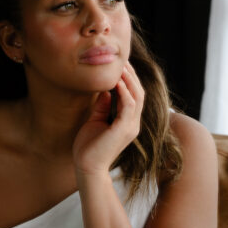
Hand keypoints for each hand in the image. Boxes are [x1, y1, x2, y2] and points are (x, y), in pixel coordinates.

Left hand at [72, 63, 143, 177]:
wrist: (87, 168)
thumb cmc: (88, 147)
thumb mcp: (95, 120)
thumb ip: (103, 106)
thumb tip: (106, 90)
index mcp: (128, 122)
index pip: (134, 96)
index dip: (129, 80)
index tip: (120, 66)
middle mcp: (133, 124)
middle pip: (139, 93)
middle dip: (131, 75)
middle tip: (122, 60)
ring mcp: (131, 127)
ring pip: (137, 96)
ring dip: (129, 80)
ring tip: (120, 66)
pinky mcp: (124, 129)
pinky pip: (129, 105)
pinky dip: (124, 92)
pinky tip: (115, 82)